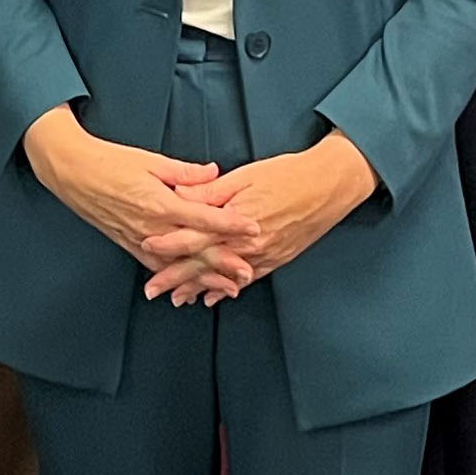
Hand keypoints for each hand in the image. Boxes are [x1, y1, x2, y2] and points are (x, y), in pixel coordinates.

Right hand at [23, 108, 252, 287]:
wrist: (74, 174)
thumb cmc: (110, 162)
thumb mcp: (151, 160)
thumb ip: (185, 172)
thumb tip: (213, 174)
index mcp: (160, 202)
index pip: (203, 217)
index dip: (230, 224)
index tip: (252, 227)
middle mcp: (151, 227)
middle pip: (195, 249)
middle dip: (223, 263)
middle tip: (247, 272)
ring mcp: (140, 240)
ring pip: (178, 265)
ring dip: (203, 278)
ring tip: (227, 288)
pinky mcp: (130, 245)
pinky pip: (157, 268)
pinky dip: (176, 279)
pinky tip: (190, 289)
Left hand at [161, 132, 379, 303]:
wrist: (329, 187)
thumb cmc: (287, 175)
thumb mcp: (245, 176)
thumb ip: (210, 191)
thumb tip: (179, 193)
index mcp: (236, 220)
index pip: (195, 236)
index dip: (169, 243)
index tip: (146, 247)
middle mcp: (248, 244)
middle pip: (204, 264)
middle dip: (176, 278)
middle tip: (152, 290)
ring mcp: (263, 255)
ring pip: (223, 277)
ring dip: (198, 288)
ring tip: (177, 299)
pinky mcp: (275, 259)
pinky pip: (246, 280)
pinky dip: (226, 288)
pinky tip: (212, 296)